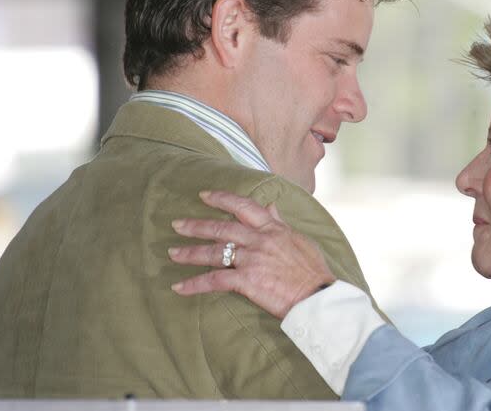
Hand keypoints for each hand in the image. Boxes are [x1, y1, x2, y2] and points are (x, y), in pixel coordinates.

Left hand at [168, 190, 335, 318]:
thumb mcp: (299, 239)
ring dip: (190, 253)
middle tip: (177, 224)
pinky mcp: (247, 281)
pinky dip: (195, 284)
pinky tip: (179, 287)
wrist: (317, 296)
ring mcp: (252, 260)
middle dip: (196, 225)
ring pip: (214, 252)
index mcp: (274, 228)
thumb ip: (281, 223)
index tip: (204, 195)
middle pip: (222, 228)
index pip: (244, 206)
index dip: (222, 198)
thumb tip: (271, 207)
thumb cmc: (313, 271)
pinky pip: (215, 280)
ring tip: (173, 253)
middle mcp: (260, 240)